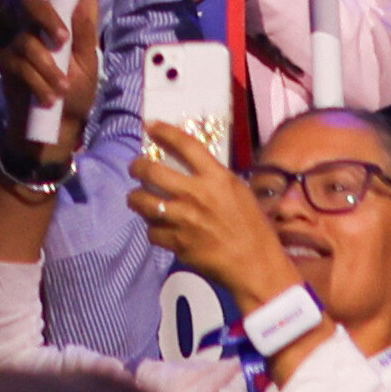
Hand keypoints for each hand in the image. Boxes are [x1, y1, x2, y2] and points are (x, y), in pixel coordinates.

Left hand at [129, 135, 295, 308]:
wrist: (255, 265)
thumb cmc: (254, 228)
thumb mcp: (239, 192)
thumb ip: (214, 179)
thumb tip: (192, 169)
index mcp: (216, 177)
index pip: (184, 144)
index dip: (163, 132)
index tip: (149, 126)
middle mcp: (196, 194)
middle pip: (151, 172)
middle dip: (137, 167)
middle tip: (135, 168)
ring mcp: (183, 219)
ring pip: (143, 201)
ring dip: (136, 198)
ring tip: (137, 198)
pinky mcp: (177, 243)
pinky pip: (152, 231)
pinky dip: (153, 228)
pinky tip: (158, 227)